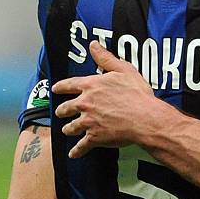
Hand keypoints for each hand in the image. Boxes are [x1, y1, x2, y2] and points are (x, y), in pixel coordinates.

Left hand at [53, 41, 160, 157]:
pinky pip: (81, 146)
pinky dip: (77, 151)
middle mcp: (85, 103)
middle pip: (66, 108)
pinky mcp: (94, 137)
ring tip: (67, 130)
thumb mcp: (123, 69)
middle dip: (62, 111)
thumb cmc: (136, 93)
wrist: (144, 118)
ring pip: (71, 127)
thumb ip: (105, 58)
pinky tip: (73, 153)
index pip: (69, 85)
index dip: (61, 87)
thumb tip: (93, 45)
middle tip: (60, 112)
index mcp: (90, 86)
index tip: (55, 89)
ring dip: (68, 129)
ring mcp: (88, 122)